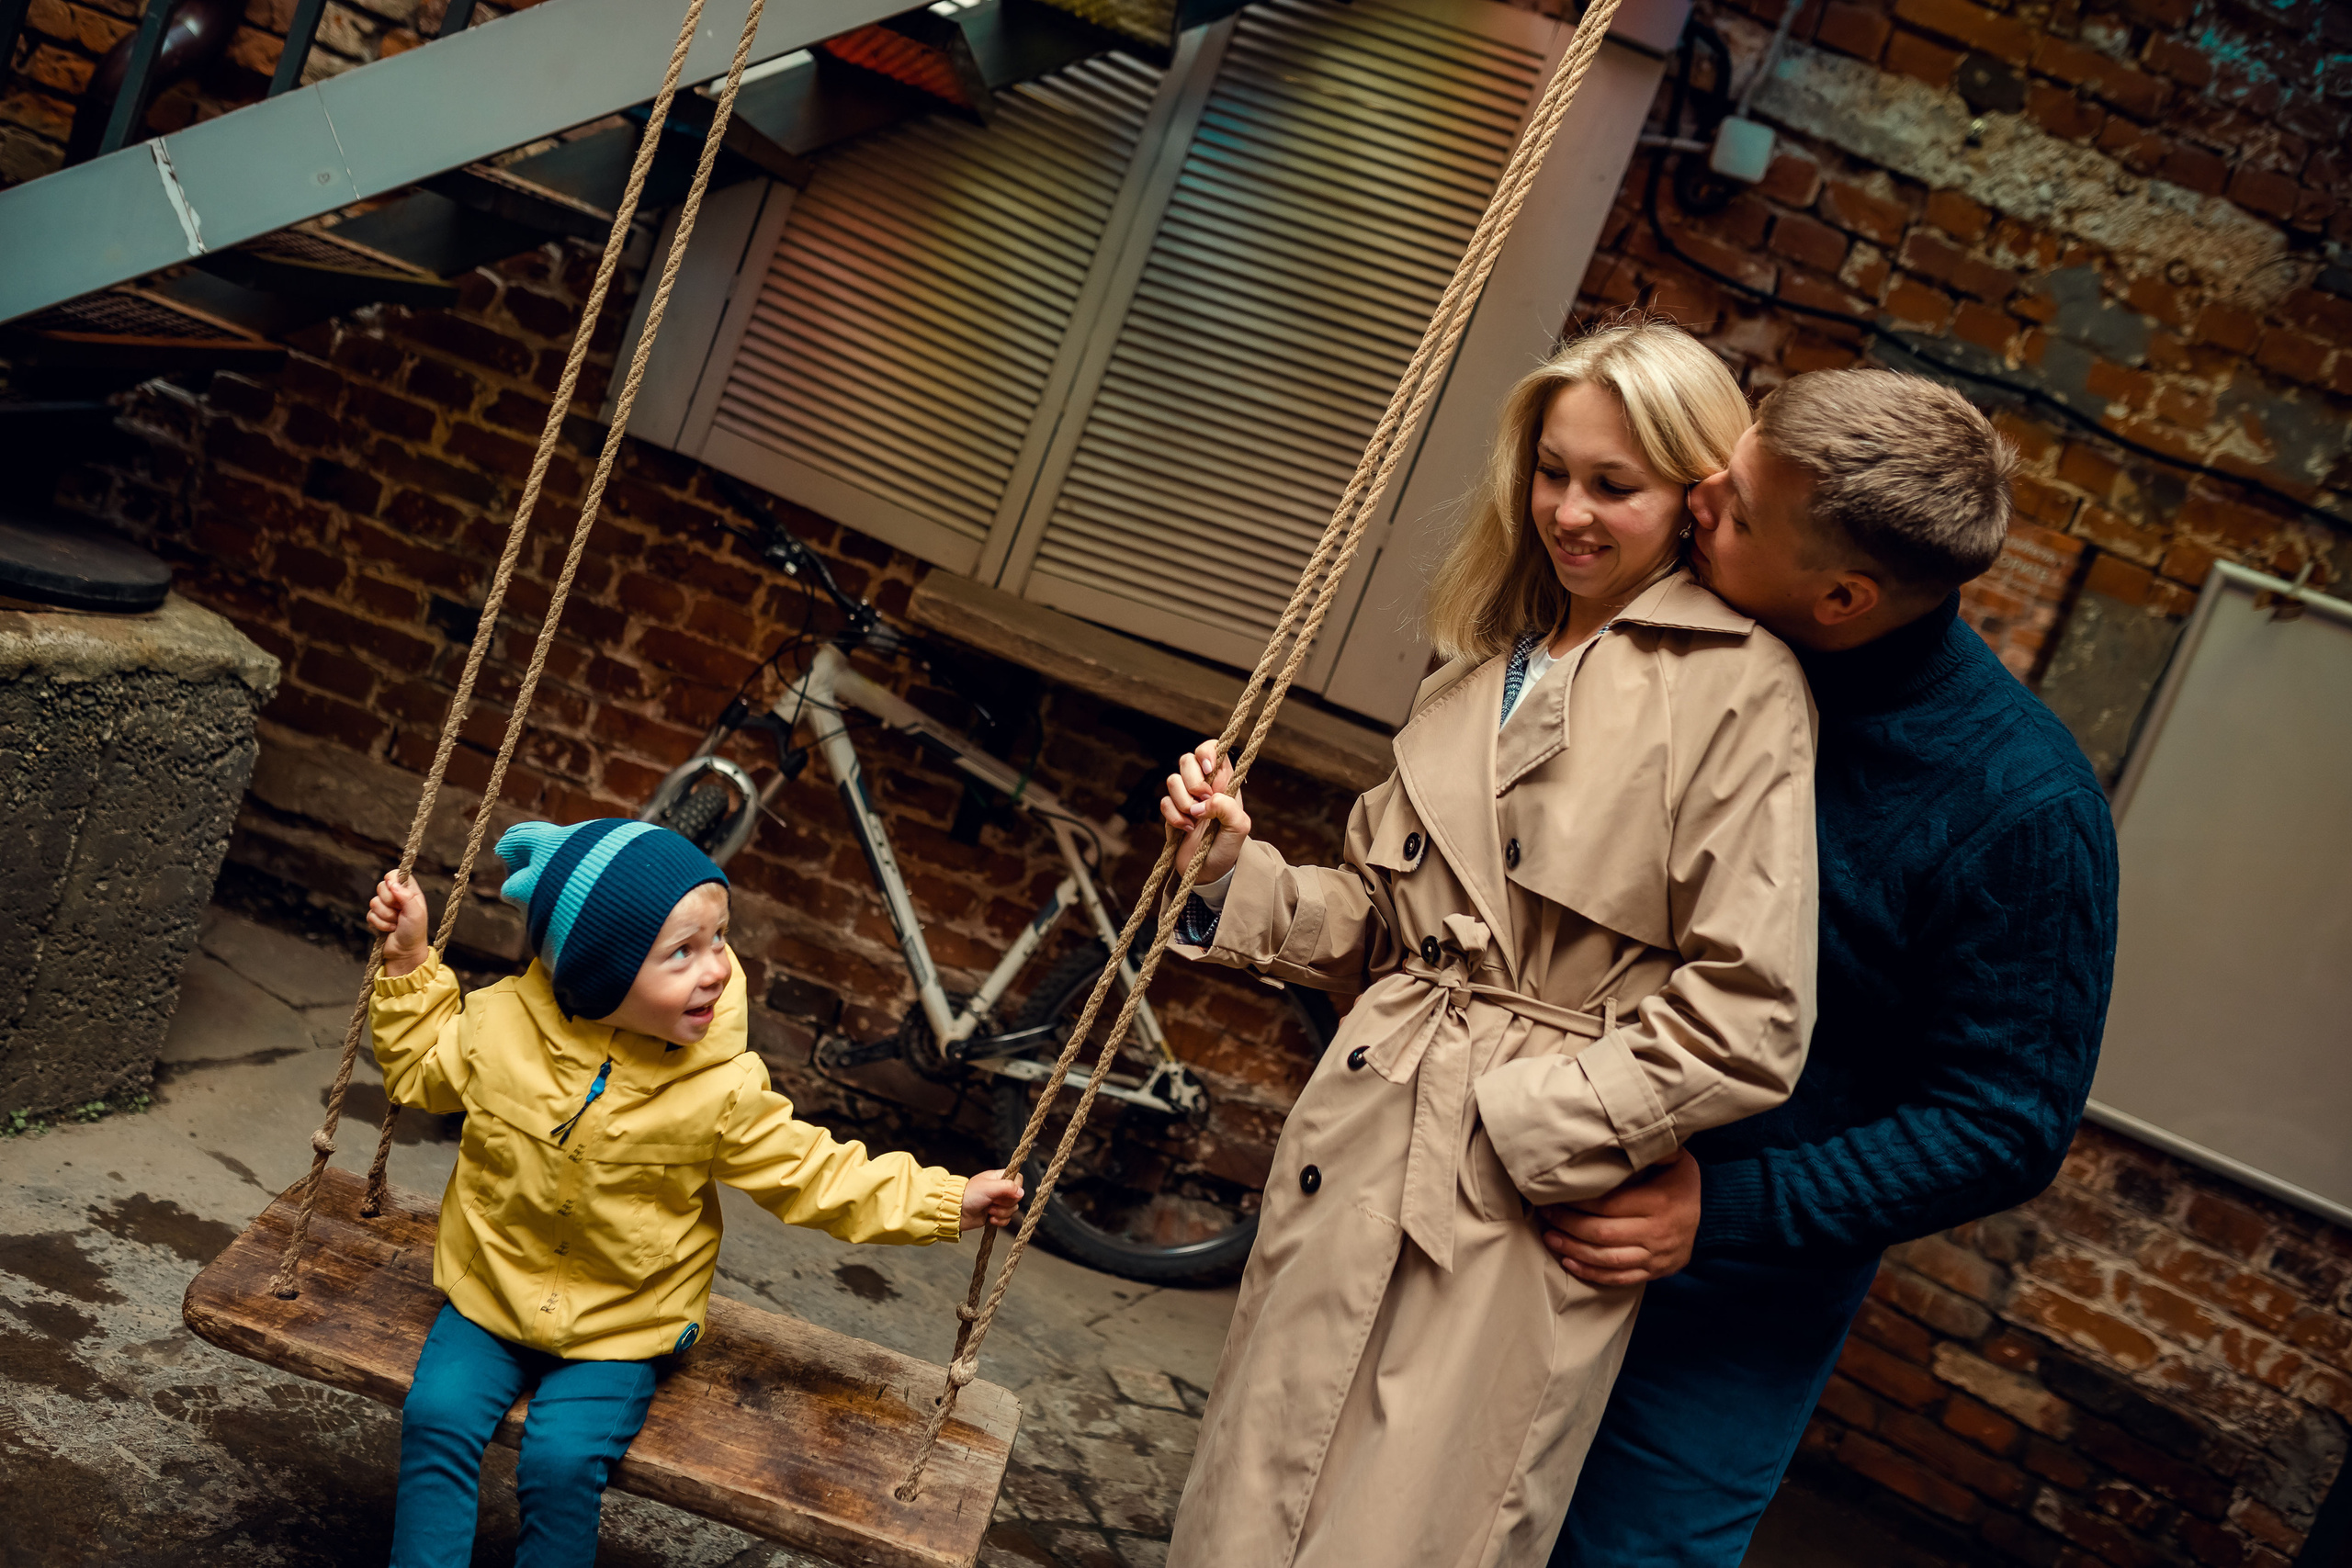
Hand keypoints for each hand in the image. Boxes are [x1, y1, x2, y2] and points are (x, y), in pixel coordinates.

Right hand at [366, 869, 431, 978]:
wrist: (405, 952)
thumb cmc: (415, 932)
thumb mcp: (416, 913)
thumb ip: (406, 896)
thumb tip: (392, 883)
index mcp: (410, 892)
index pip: (396, 874)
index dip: (392, 879)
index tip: (393, 888)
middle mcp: (397, 897)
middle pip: (381, 886)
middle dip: (388, 902)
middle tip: (399, 912)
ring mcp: (385, 908)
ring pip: (373, 902)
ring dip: (385, 916)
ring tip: (396, 924)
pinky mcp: (376, 918)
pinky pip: (370, 915)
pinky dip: (379, 924)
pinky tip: (389, 929)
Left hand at [961, 1169, 1025, 1230]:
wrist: (956, 1212)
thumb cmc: (969, 1195)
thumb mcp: (989, 1187)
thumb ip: (1007, 1187)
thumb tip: (1021, 1192)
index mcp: (999, 1178)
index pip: (1018, 1180)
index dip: (1015, 1188)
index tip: (1005, 1193)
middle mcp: (1000, 1190)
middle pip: (1016, 1197)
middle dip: (1005, 1203)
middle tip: (992, 1202)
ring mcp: (998, 1203)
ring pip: (1012, 1209)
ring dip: (1001, 1212)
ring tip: (989, 1210)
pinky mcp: (995, 1214)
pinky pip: (1007, 1219)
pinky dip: (999, 1221)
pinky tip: (990, 1219)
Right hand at [1158, 738, 1249, 885]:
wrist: (1210, 873)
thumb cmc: (1229, 848)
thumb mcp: (1239, 828)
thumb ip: (1228, 807)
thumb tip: (1204, 801)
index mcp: (1224, 782)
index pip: (1215, 749)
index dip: (1208, 752)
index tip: (1209, 770)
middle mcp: (1204, 785)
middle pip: (1187, 759)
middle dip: (1193, 782)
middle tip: (1204, 802)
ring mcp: (1186, 798)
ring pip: (1172, 779)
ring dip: (1183, 802)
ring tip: (1195, 821)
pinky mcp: (1172, 811)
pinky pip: (1163, 802)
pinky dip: (1173, 817)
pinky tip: (1186, 830)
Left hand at [1536, 1149, 1700, 1287]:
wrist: (1714, 1219)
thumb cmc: (1682, 1183)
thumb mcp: (1676, 1160)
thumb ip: (1652, 1149)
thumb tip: (1629, 1132)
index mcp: (1658, 1202)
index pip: (1608, 1205)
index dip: (1578, 1203)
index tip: (1556, 1195)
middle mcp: (1656, 1232)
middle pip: (1602, 1233)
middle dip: (1568, 1225)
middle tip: (1546, 1215)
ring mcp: (1655, 1256)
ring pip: (1607, 1259)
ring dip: (1574, 1250)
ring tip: (1550, 1238)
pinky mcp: (1654, 1271)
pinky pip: (1619, 1278)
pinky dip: (1592, 1273)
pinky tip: (1570, 1262)